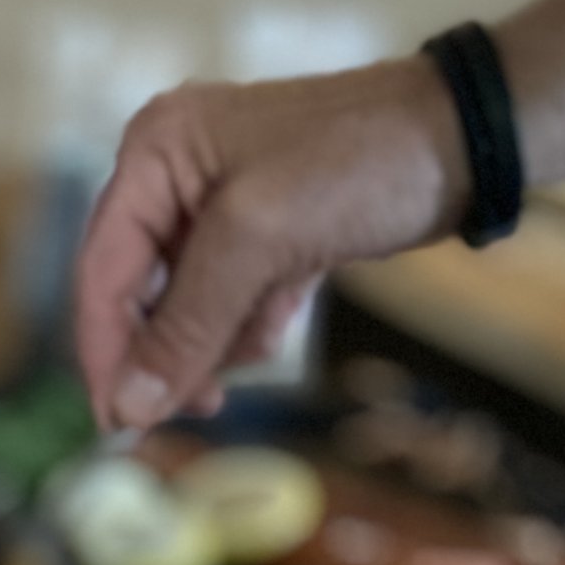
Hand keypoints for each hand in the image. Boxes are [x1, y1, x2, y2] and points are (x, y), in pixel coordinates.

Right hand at [76, 61, 466, 431]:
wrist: (463, 138)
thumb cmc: (358, 164)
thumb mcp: (258, 242)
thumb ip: (185, 326)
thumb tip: (127, 409)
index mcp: (153, 156)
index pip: (100, 274)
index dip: (105, 355)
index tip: (120, 426)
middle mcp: (170, 177)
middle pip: (137, 298)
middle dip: (173, 349)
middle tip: (205, 405)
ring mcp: (214, 206)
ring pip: (183, 310)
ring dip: (222, 337)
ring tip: (270, 326)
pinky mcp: (258, 233)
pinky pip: (226, 304)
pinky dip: (253, 320)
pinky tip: (290, 302)